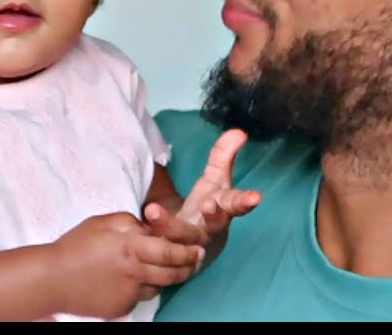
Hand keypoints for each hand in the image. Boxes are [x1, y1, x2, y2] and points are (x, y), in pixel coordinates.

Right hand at [49, 211, 203, 319]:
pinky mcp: (120, 308)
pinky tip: (136, 281)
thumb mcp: (105, 222)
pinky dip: (142, 289)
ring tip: (169, 269)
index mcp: (131, 247)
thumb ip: (132, 223)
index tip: (199, 249)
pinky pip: (140, 298)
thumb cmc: (75, 246)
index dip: (188, 251)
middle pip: (172, 272)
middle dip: (188, 267)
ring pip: (158, 286)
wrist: (50, 279)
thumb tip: (152, 228)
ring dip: (165, 278)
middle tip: (196, 260)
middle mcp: (133, 271)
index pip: (170, 251)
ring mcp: (127, 292)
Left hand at [143, 129, 260, 261]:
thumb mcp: (214, 182)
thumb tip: (239, 131)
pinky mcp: (169, 260)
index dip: (246, 201)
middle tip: (208, 204)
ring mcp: (190, 247)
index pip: (236, 203)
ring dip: (168, 225)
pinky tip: (137, 229)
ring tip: (152, 210)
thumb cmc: (206, 210)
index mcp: (223, 209)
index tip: (255, 197)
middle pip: (215, 224)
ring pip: (182, 239)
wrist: (192, 251)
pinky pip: (159, 252)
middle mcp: (210, 230)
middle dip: (213, 215)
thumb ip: (224, 157)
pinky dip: (149, 240)